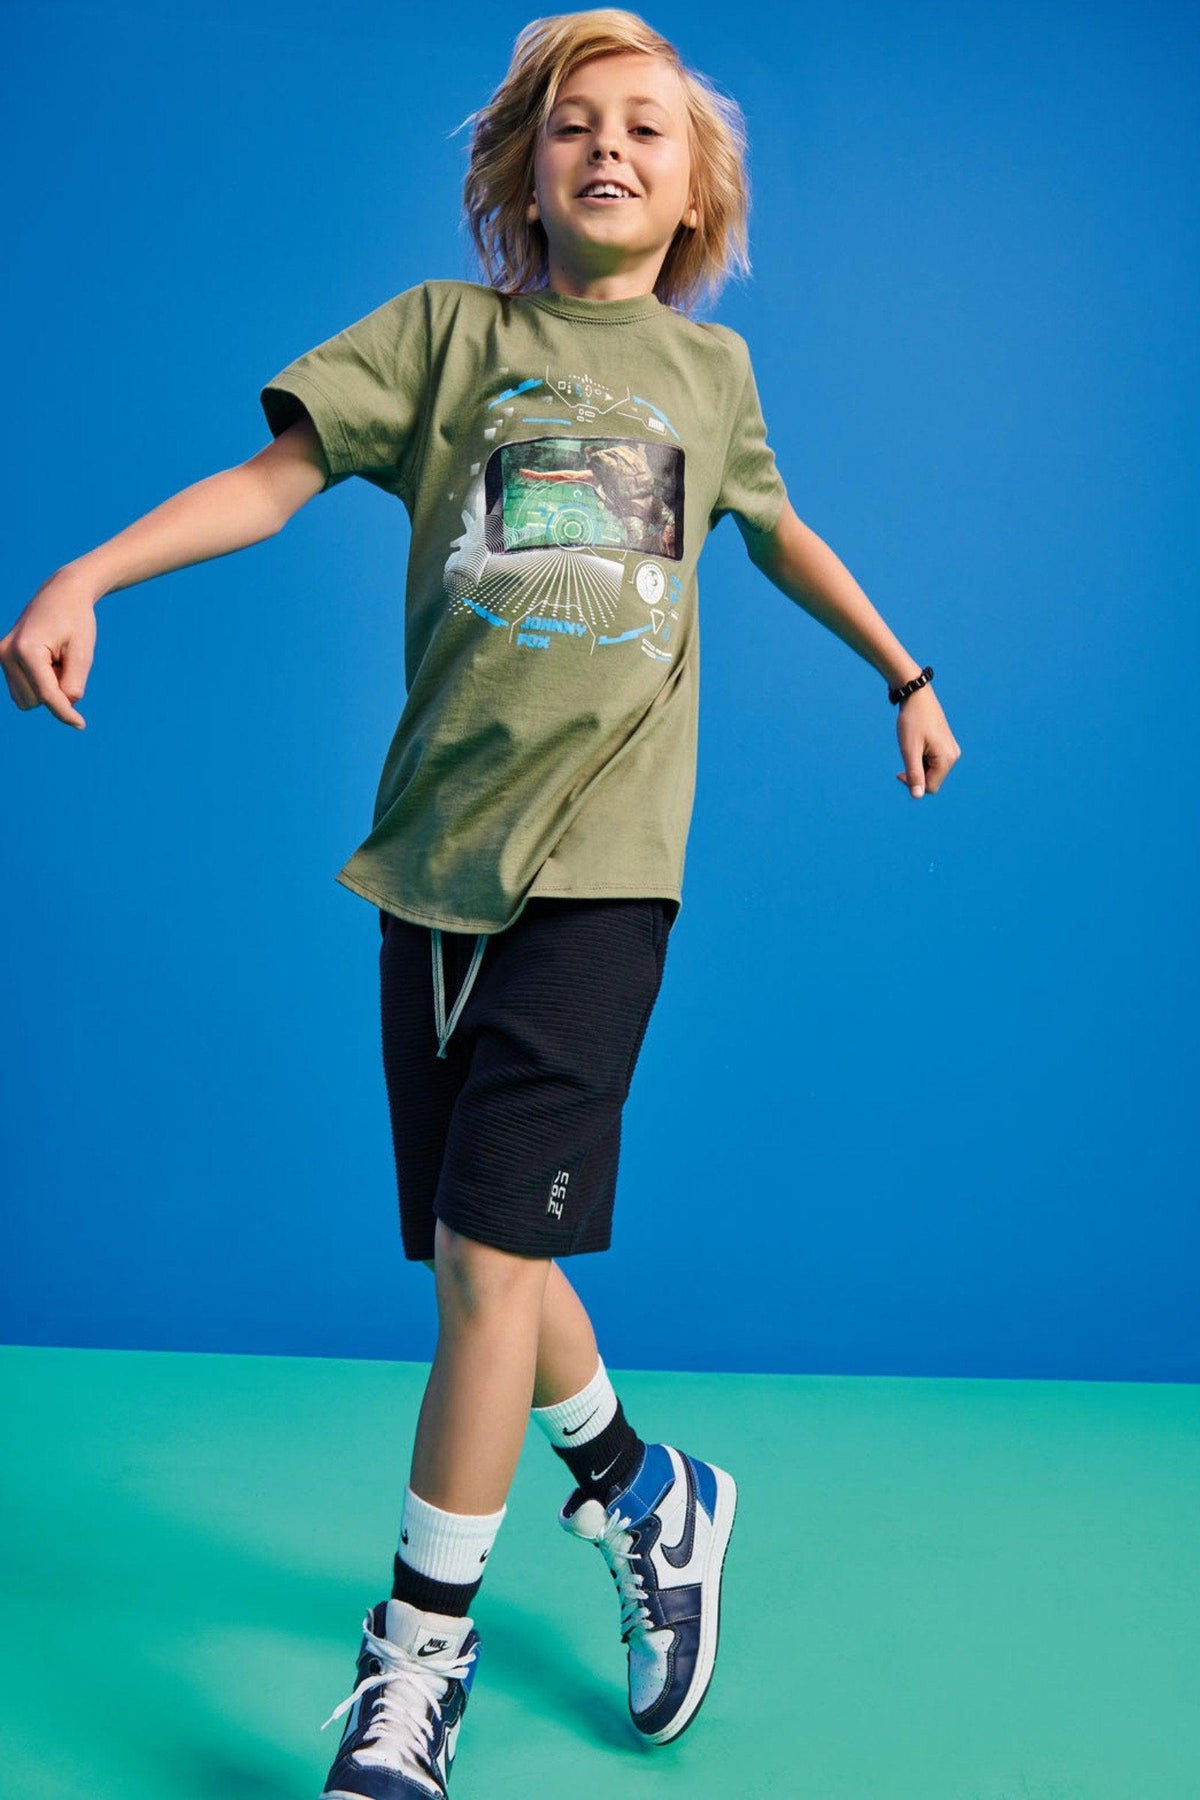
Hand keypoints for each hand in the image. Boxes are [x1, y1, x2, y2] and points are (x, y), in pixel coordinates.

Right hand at [0, 570, 98, 728]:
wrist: (62, 594)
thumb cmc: (76, 621)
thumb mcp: (83, 653)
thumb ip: (74, 683)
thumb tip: (64, 706)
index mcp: (26, 649)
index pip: (47, 694)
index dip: (65, 712)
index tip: (80, 725)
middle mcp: (7, 654)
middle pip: (37, 700)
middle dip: (57, 690)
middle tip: (66, 661)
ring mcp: (1, 657)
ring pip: (28, 700)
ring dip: (48, 688)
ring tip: (56, 660)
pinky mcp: (3, 660)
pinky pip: (23, 692)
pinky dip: (39, 685)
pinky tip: (47, 662)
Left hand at [894, 683, 960, 796]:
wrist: (916, 697)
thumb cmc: (911, 721)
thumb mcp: (909, 750)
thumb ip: (914, 774)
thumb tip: (917, 796)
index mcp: (947, 759)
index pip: (929, 787)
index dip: (912, 783)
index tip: (900, 771)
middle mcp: (953, 756)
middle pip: (932, 781)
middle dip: (917, 773)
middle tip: (906, 755)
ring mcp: (951, 750)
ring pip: (932, 772)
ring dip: (918, 765)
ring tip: (913, 746)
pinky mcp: (947, 746)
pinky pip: (933, 762)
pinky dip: (922, 758)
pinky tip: (918, 743)